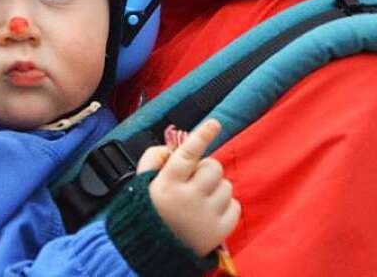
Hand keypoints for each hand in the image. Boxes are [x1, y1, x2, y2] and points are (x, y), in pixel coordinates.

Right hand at [139, 118, 240, 256]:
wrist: (153, 252)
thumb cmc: (149, 212)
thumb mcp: (141, 183)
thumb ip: (153, 159)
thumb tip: (173, 146)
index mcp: (167, 184)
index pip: (187, 154)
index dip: (202, 136)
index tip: (214, 123)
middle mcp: (188, 198)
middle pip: (214, 167)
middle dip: (206, 170)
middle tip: (195, 181)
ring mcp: (206, 216)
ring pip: (226, 186)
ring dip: (215, 189)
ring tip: (200, 201)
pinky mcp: (220, 231)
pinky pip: (235, 206)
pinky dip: (225, 207)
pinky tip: (209, 213)